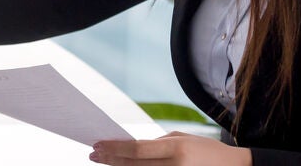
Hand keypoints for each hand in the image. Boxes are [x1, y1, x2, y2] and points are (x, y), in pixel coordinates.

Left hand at [91, 132, 250, 165]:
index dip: (114, 148)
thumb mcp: (183, 138)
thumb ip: (156, 143)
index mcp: (177, 149)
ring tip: (104, 162)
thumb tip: (129, 147)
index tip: (97, 144)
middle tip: (93, 155)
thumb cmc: (206, 151)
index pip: (137, 150)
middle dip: (110, 160)